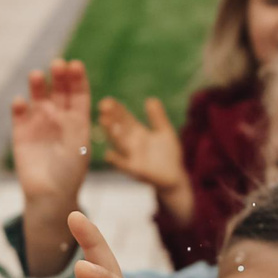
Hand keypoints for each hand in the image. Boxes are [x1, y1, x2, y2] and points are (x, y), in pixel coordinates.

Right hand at [10, 58, 92, 274]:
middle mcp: (59, 117)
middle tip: (58, 63)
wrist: (50, 196)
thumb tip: (72, 98)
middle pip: (59, 90)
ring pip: (38, 97)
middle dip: (59, 76)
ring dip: (38, 85)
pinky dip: (19, 106)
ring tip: (37, 75)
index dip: (77, 78)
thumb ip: (76, 123)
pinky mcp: (21, 132)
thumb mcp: (79, 145)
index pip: (78, 93)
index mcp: (77, 119)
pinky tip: (21, 102)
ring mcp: (39, 123)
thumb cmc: (71, 173)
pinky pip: (19, 114)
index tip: (76, 65)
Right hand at [99, 95, 194, 222]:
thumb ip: (157, 117)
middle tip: (103, 106)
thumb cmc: (168, 155)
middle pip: (120, 128)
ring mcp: (132, 156)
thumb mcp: (164, 132)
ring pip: (120, 143)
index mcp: (138, 133)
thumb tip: (150, 99)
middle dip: (112, 117)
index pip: (125, 118)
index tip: (107, 101)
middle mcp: (132, 143)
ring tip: (104, 121)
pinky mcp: (137, 170)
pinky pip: (124, 165)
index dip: (117, 110)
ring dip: (112, 133)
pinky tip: (108, 155)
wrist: (174, 178)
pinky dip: (116, 161)